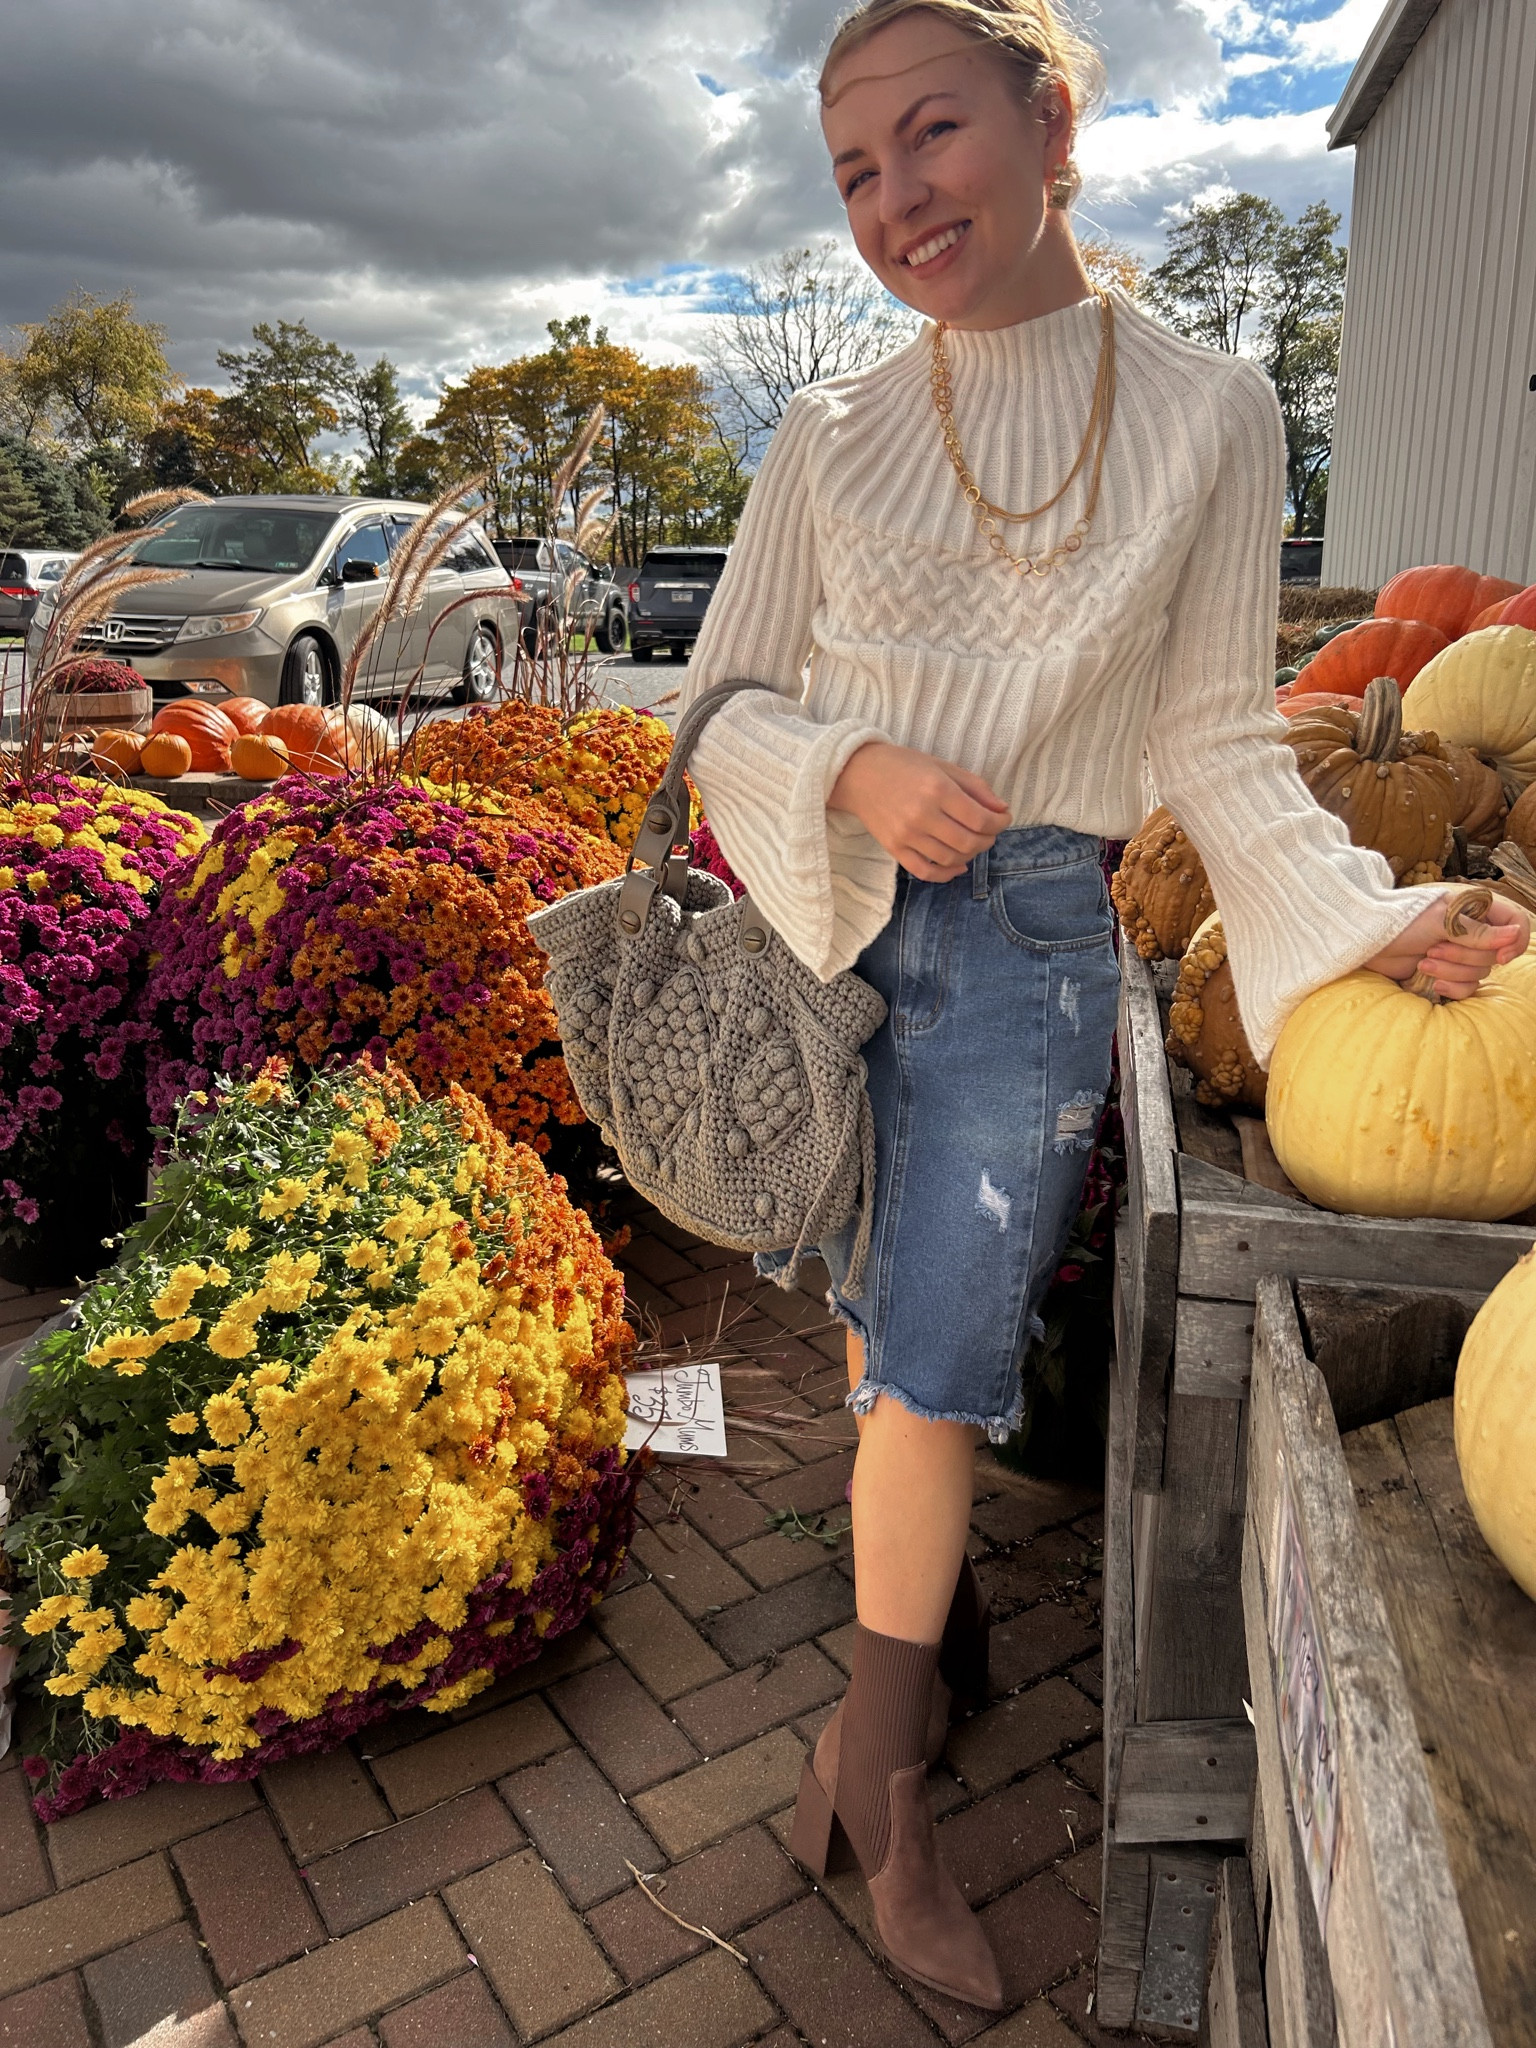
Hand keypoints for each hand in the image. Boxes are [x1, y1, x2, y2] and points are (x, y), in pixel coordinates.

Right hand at [829, 741, 1010, 882]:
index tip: (1004, 818)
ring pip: (950, 858)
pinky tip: (957, 866)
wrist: (859, 774)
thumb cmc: (903, 766)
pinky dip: (946, 874)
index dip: (999, 822)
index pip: (980, 818)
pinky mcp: (894, 848)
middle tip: (990, 832)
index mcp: (937, 790)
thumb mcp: (942, 766)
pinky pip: (925, 871)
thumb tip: (1001, 809)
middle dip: (988, 840)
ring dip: (970, 855)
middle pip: (968, 842)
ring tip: (974, 844)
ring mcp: (907, 835)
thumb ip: (975, 787)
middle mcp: (922, 815)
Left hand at [1365, 893, 1531, 998]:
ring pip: (1480, 972)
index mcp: (1477, 908)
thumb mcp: (1442, 921)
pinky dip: (1451, 986)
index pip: (1516, 923)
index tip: (1500, 956)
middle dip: (1464, 956)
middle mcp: (1474, 930)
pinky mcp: (1448, 972)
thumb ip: (1479, 932)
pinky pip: (1467, 987)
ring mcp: (1461, 952)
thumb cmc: (1402, 920)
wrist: (1368, 940)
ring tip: (1424, 960)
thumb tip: (1514, 935)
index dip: (1515, 941)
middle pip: (1495, 954)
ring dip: (1452, 970)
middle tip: (1434, 948)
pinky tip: (1431, 980)